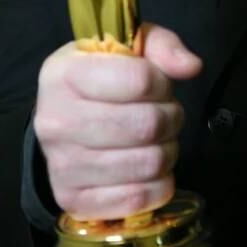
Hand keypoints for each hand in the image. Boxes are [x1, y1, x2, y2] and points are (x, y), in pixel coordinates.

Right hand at [34, 24, 201, 218]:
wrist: (62, 121)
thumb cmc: (100, 78)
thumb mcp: (127, 47)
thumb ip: (162, 46)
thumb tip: (191, 66)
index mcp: (63, 74)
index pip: (139, 80)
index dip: (163, 83)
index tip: (159, 85)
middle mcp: (55, 121)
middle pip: (147, 125)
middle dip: (171, 118)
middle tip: (166, 115)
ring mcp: (61, 166)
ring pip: (147, 163)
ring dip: (168, 151)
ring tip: (158, 140)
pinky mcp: (72, 200)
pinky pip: (137, 200)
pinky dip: (158, 185)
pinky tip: (149, 170)